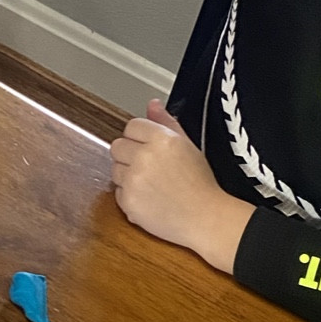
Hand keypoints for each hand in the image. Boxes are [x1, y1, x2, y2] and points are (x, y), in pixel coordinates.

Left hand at [109, 100, 252, 270]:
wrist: (205, 217)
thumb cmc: (200, 183)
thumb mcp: (188, 145)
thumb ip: (166, 122)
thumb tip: (152, 104)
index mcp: (161, 139)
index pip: (132, 126)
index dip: (140, 137)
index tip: (149, 147)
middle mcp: (144, 157)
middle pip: (117, 146)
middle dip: (129, 155)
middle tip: (149, 167)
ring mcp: (134, 180)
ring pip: (115, 169)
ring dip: (127, 175)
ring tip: (152, 184)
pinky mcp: (128, 202)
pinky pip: (118, 192)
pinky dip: (130, 196)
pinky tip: (149, 198)